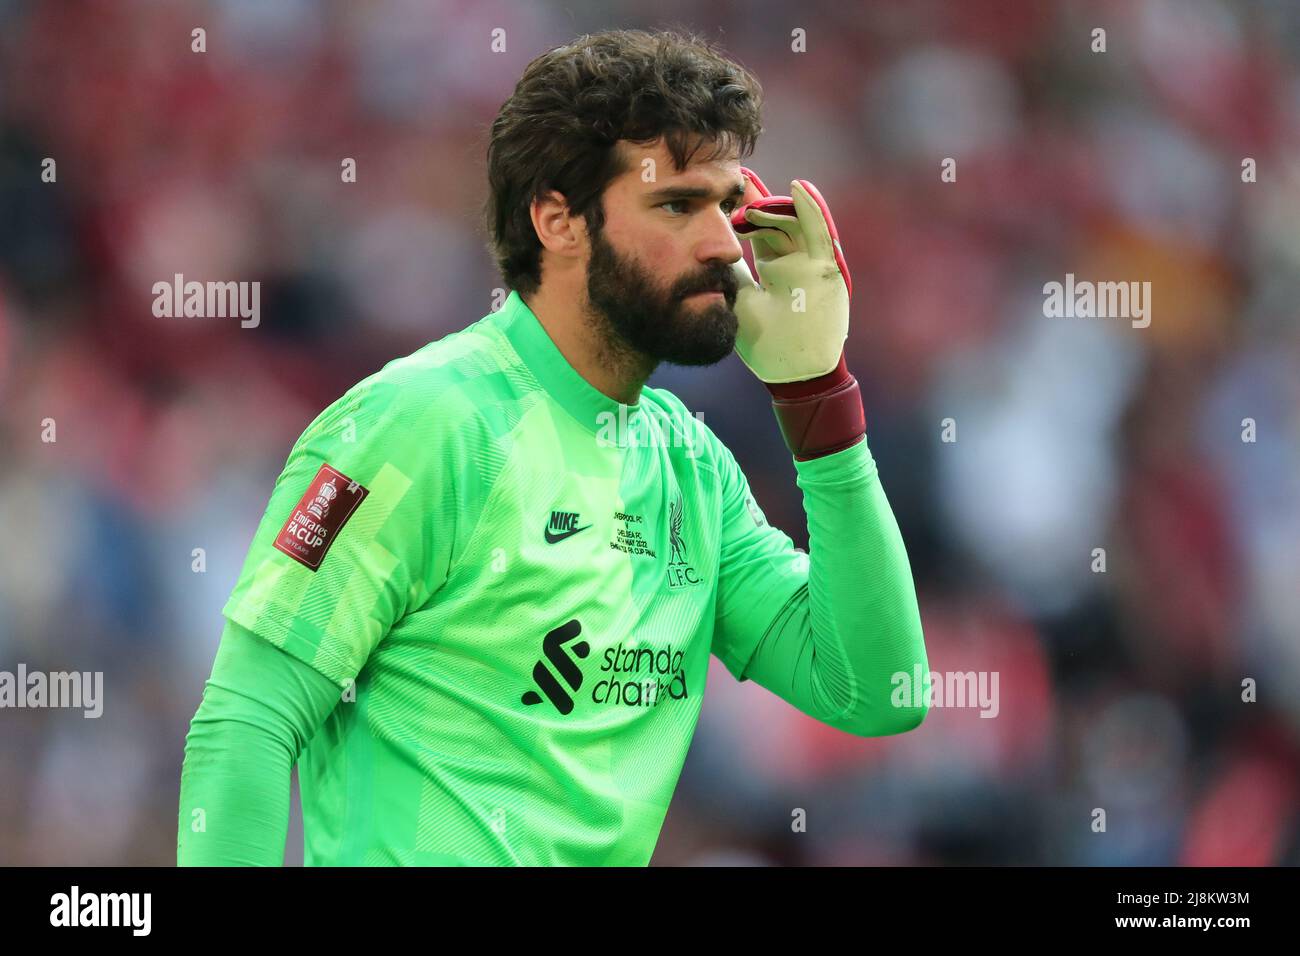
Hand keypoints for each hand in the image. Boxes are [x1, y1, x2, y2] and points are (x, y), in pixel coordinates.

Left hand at [728, 167, 852, 383]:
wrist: (793, 372)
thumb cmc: (767, 343)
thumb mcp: (738, 298)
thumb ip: (728, 272)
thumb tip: (704, 246)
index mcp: (776, 269)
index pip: (761, 230)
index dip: (744, 209)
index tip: (724, 189)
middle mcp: (796, 262)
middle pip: (778, 220)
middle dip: (756, 202)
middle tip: (733, 187)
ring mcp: (813, 263)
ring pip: (796, 222)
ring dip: (774, 206)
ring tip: (749, 194)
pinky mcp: (828, 268)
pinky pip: (821, 232)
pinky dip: (811, 209)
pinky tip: (798, 188)